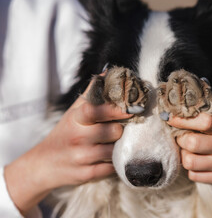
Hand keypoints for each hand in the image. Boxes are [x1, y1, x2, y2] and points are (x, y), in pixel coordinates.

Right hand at [4, 76, 131, 214]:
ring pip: (115, 150)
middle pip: (113, 131)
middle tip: (118, 129)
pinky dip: (113, 163)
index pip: (95, 110)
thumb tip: (108, 73)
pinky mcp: (86, 175)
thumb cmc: (64, 133)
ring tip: (110, 145)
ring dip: (117, 148)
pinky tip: (107, 158)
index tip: (130, 108)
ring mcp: (81, 158)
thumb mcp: (74, 112)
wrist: (44, 164)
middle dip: (119, 130)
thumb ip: (92, 93)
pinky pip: (111, 168)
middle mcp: (78, 138)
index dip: (115, 109)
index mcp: (76, 119)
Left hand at [167, 102, 211, 183]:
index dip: (183, 120)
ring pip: (190, 162)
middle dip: (181, 137)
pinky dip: (191, 167)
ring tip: (188, 148)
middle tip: (181, 134)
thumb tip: (176, 102)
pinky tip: (196, 158)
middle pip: (192, 144)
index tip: (171, 117)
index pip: (204, 122)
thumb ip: (202, 106)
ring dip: (184, 153)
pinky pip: (194, 175)